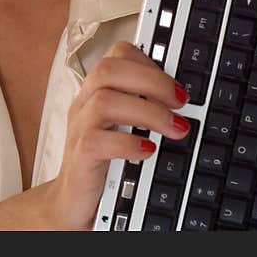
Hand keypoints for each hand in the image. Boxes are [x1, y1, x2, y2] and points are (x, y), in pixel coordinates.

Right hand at [47, 41, 189, 228]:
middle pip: (108, 70)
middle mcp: (85, 104)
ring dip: (148, 112)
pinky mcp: (79, 158)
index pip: (117, 55)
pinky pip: (96, 141)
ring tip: (174, 128)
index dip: (149, 63)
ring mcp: (79, 129)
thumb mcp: (124, 127)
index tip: (175, 86)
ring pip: (104, 101)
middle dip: (152, 81)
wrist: (73, 201)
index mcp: (96, 91)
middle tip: (180, 102)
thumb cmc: (102, 161)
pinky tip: (147, 150)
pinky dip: (127, 142)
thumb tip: (183, 99)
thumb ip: (145, 107)